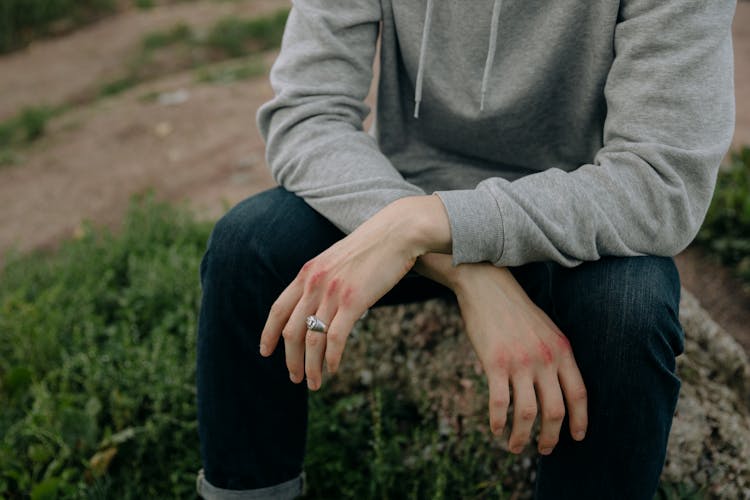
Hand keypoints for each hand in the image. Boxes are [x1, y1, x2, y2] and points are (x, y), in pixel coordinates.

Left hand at [260, 195, 451, 389]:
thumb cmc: (371, 248)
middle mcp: (314, 284)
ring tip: (314, 383)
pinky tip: (334, 369)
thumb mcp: (335, 260)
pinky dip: (332, 358)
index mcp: (307, 273)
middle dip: (290, 359)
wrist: (396, 233)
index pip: (278, 309)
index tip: (265, 352)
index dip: (269, 333)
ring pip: (312, 339)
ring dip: (311, 366)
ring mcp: (333, 293)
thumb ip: (321, 280)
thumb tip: (317, 304)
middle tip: (295, 378)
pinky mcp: (353, 301)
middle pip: (292, 331)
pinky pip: (336, 338)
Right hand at [416, 253, 587, 454]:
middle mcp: (545, 358)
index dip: (580, 420)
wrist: (487, 286)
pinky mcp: (495, 363)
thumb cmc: (515, 310)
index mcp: (562, 350)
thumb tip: (559, 387)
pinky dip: (498, 422)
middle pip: (556, 410)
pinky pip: (499, 403)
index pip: (579, 393)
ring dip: (522, 437)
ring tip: (516, 447)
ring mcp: (520, 362)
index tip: (577, 437)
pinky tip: (496, 430)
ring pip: (527, 413)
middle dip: (551, 437)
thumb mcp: (547, 329)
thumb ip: (555, 355)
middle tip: (544, 450)